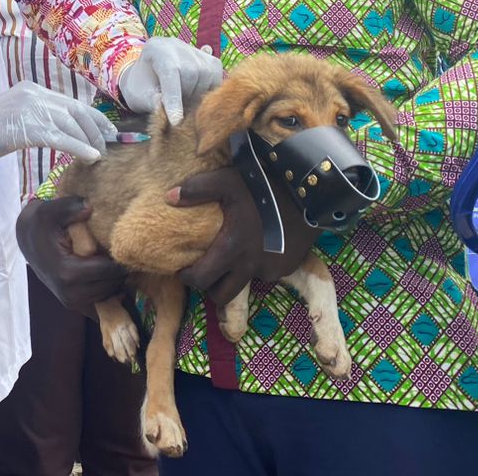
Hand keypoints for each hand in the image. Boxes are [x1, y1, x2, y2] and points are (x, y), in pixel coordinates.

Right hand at [0, 82, 115, 164]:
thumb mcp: (15, 116)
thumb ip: (37, 116)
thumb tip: (64, 131)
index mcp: (33, 90)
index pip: (71, 102)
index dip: (93, 116)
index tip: (108, 130)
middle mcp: (34, 94)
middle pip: (76, 110)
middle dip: (96, 129)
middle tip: (108, 145)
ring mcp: (30, 109)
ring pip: (71, 124)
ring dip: (89, 141)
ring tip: (99, 155)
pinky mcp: (26, 127)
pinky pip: (60, 138)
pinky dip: (79, 147)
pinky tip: (90, 157)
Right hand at [16, 197, 126, 313]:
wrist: (29, 242)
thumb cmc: (43, 226)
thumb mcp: (51, 211)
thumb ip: (69, 207)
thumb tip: (89, 208)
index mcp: (67, 272)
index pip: (107, 271)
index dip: (120, 260)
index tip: (128, 246)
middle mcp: (70, 293)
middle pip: (111, 285)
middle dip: (121, 270)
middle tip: (126, 252)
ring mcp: (72, 302)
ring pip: (109, 295)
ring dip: (117, 280)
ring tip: (117, 260)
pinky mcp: (74, 305)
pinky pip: (102, 302)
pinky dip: (109, 290)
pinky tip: (109, 273)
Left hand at [118, 38, 221, 123]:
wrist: (148, 78)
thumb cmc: (141, 88)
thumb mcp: (139, 96)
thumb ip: (151, 101)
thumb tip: (166, 106)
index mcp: (156, 48)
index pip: (170, 71)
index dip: (174, 99)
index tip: (176, 122)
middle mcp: (177, 45)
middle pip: (191, 73)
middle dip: (186, 97)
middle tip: (177, 112)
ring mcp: (194, 50)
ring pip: (206, 76)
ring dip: (197, 97)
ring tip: (183, 104)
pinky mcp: (209, 59)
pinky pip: (216, 78)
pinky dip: (208, 93)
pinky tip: (196, 98)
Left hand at [167, 167, 315, 304]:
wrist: (308, 191)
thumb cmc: (263, 186)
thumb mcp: (226, 181)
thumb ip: (196, 190)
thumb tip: (169, 198)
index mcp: (231, 248)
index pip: (201, 280)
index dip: (188, 278)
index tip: (184, 270)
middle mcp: (250, 266)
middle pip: (222, 295)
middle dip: (210, 287)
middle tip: (205, 271)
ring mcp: (271, 269)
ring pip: (244, 286)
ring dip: (233, 279)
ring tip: (230, 260)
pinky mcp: (287, 268)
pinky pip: (265, 275)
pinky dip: (257, 267)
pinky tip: (258, 247)